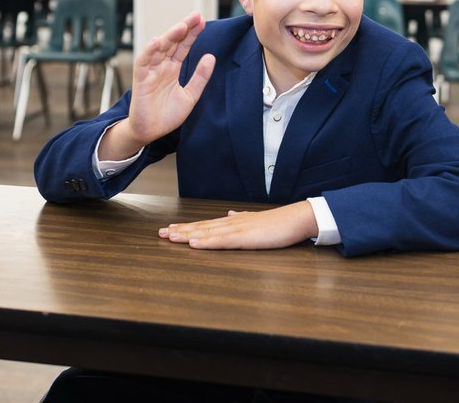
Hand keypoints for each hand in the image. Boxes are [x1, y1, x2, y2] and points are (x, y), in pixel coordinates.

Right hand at [99, 12, 215, 159]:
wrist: (150, 132)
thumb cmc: (168, 114)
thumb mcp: (191, 96)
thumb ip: (200, 77)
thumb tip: (211, 57)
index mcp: (173, 68)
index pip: (183, 46)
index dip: (192, 34)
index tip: (202, 21)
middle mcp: (161, 66)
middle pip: (173, 43)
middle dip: (183, 28)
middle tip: (195, 15)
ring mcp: (150, 71)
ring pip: (159, 49)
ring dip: (169, 36)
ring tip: (181, 26)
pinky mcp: (141, 80)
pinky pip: (143, 63)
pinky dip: (149, 52)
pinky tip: (157, 41)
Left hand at [159, 202, 318, 249]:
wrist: (297, 218)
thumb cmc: (279, 223)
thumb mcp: (257, 221)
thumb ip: (242, 219)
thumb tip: (229, 215)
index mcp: (234, 222)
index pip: (206, 225)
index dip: (188, 227)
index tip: (171, 228)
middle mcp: (232, 224)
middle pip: (202, 227)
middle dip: (180, 231)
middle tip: (161, 233)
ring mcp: (238, 230)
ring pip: (207, 233)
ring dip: (188, 235)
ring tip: (170, 236)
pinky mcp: (246, 238)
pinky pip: (222, 241)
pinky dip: (206, 242)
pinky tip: (194, 243)